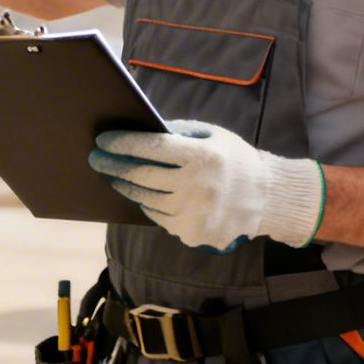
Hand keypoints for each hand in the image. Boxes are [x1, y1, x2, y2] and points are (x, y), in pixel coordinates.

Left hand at [87, 120, 324, 251]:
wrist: (267, 199)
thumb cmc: (235, 160)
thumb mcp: (213, 135)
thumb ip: (178, 132)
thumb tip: (141, 130)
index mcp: (202, 156)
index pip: (151, 147)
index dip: (123, 143)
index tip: (103, 140)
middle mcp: (196, 187)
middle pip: (142, 175)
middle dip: (114, 165)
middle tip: (96, 159)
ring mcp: (193, 214)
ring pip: (146, 198)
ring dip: (125, 186)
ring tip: (113, 176)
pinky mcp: (192, 234)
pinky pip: (158, 217)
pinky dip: (146, 204)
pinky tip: (140, 194)